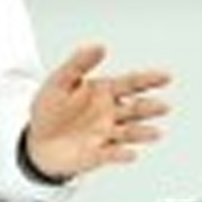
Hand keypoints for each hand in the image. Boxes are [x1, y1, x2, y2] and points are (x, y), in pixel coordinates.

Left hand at [24, 44, 170, 180]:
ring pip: (129, 132)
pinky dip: (121, 154)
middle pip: (135, 109)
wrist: (36, 141)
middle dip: (149, 108)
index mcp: (104, 92)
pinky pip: (111, 154)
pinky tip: (130, 154)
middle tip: (162, 106)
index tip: (165, 77)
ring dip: (142, 133)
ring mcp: (106, 134)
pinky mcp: (97, 154)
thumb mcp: (59, 81)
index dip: (149, 80)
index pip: (131, 83)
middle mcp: (110, 113)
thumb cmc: (50, 110)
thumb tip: (99, 46)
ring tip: (155, 133)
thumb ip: (78, 64)